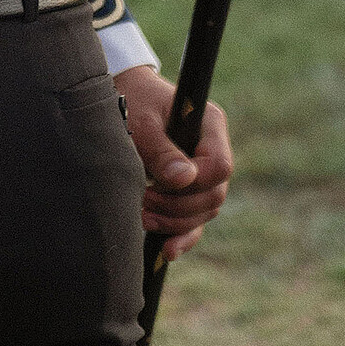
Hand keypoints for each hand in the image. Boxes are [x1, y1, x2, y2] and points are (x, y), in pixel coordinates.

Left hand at [115, 66, 232, 257]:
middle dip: (178, 206)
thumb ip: (161, 149)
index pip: (219, 165)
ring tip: (142, 215)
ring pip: (205, 211)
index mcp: (210, 125)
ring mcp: (204, 172)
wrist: (124, 95)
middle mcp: (213, 149)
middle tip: (144, 200)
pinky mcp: (190, 190)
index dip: (195, 182)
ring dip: (174, 222)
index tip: (162, 183)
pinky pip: (196, 221)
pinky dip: (183, 237)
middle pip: (214, 194)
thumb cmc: (133, 100)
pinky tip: (167, 250)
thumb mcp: (142, 120)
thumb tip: (184, 180)